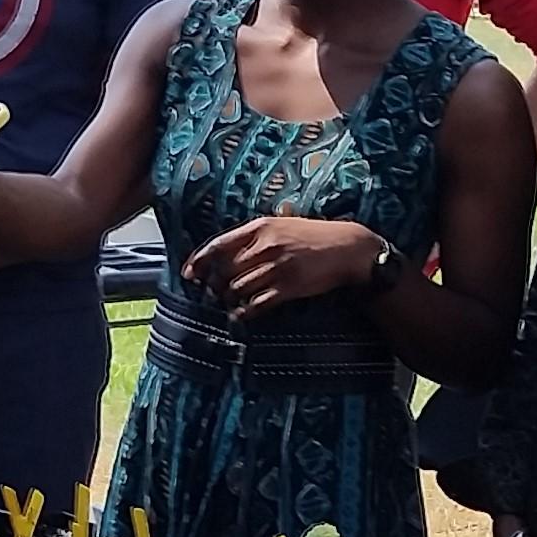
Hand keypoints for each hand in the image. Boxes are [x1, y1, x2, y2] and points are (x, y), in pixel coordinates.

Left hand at [183, 217, 379, 319]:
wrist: (347, 248)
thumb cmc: (313, 235)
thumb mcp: (283, 222)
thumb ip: (256, 233)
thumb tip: (226, 249)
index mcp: (260, 227)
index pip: (219, 245)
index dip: (199, 261)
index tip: (189, 273)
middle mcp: (265, 246)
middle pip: (224, 270)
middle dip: (214, 284)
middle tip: (213, 291)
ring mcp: (276, 268)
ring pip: (237, 288)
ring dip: (229, 299)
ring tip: (229, 302)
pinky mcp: (288, 288)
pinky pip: (256, 304)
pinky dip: (244, 312)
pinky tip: (241, 314)